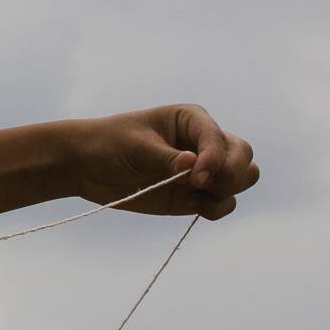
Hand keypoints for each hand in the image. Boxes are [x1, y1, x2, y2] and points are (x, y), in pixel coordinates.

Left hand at [70, 105, 259, 219]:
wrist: (85, 166)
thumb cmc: (108, 144)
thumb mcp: (135, 147)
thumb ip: (166, 158)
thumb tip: (194, 165)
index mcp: (192, 120)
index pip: (219, 139)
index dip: (214, 159)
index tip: (194, 177)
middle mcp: (203, 143)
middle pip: (244, 157)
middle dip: (233, 173)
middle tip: (202, 184)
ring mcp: (202, 170)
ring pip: (241, 180)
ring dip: (226, 191)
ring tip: (194, 194)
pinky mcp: (194, 195)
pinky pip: (222, 204)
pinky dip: (216, 208)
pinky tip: (194, 206)